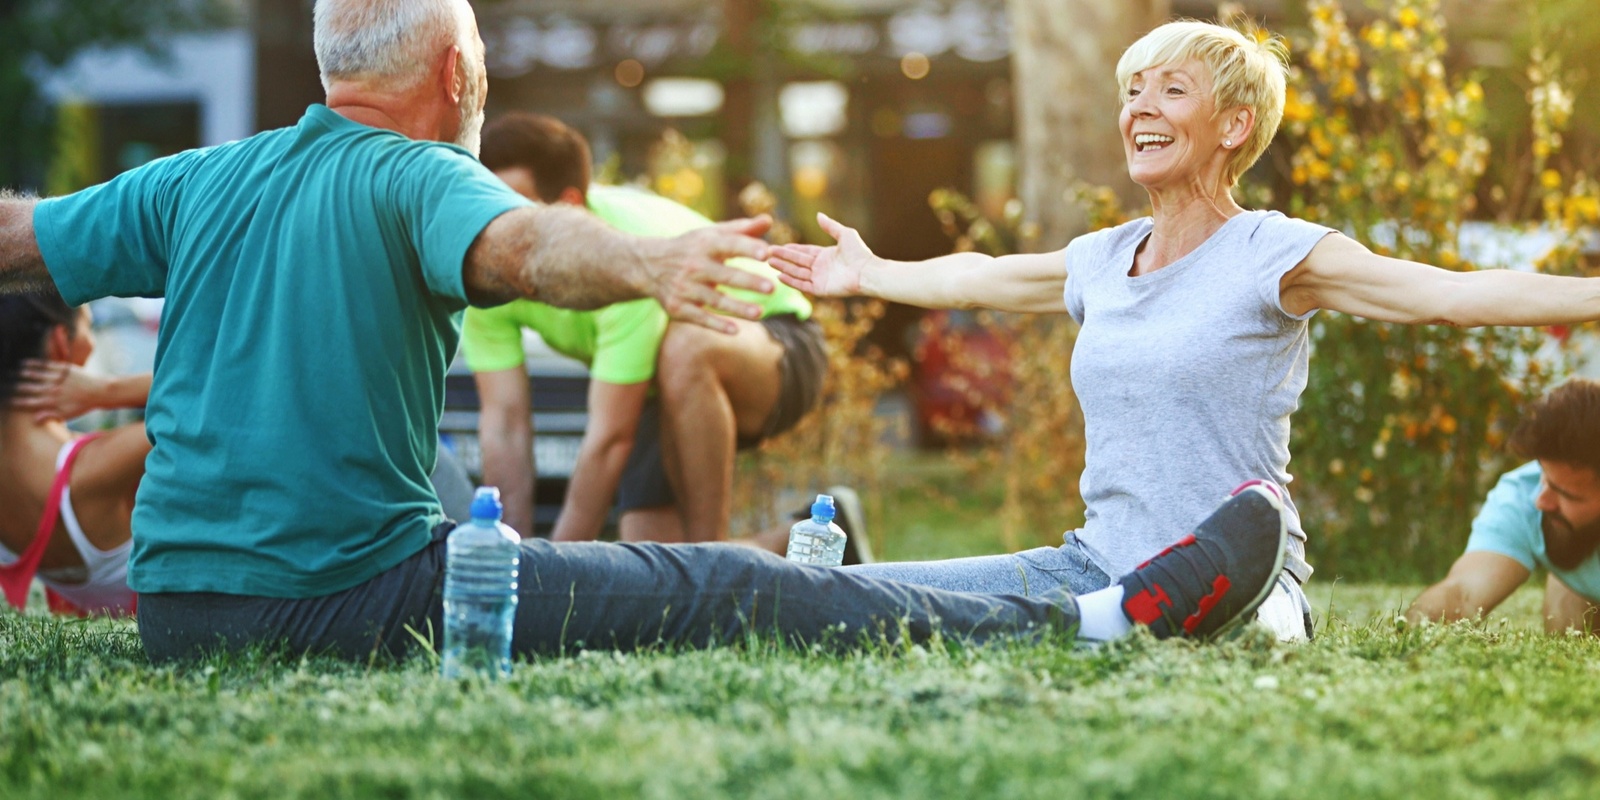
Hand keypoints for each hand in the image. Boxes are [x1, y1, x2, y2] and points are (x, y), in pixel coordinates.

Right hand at [9, 359, 110, 421]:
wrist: (101, 392)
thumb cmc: (83, 405)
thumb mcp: (68, 414)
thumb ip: (51, 416)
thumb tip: (34, 419)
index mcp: (54, 402)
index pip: (32, 403)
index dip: (19, 402)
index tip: (8, 401)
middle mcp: (54, 390)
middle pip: (31, 388)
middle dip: (18, 387)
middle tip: (6, 385)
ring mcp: (59, 379)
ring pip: (38, 376)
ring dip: (25, 374)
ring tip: (15, 373)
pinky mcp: (64, 369)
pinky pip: (47, 365)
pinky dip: (35, 364)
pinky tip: (26, 363)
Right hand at [644, 216, 775, 334]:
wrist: (648, 265)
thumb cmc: (691, 248)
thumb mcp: (711, 235)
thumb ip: (741, 229)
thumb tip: (768, 220)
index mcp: (704, 245)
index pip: (729, 245)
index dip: (748, 248)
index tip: (767, 253)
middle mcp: (694, 266)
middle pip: (725, 276)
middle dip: (748, 282)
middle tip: (772, 288)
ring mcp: (684, 288)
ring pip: (715, 300)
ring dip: (738, 308)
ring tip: (760, 313)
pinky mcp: (677, 307)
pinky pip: (699, 317)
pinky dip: (716, 325)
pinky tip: (735, 330)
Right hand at [767, 212, 872, 296]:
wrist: (867, 271)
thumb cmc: (859, 253)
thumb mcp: (844, 234)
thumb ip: (830, 226)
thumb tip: (818, 214)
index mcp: (825, 255)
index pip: (804, 252)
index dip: (791, 250)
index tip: (777, 247)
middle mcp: (820, 268)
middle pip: (797, 262)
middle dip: (782, 258)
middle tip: (767, 253)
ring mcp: (819, 279)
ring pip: (797, 273)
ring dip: (783, 268)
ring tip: (769, 263)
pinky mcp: (820, 289)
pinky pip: (802, 285)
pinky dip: (791, 281)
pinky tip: (779, 276)